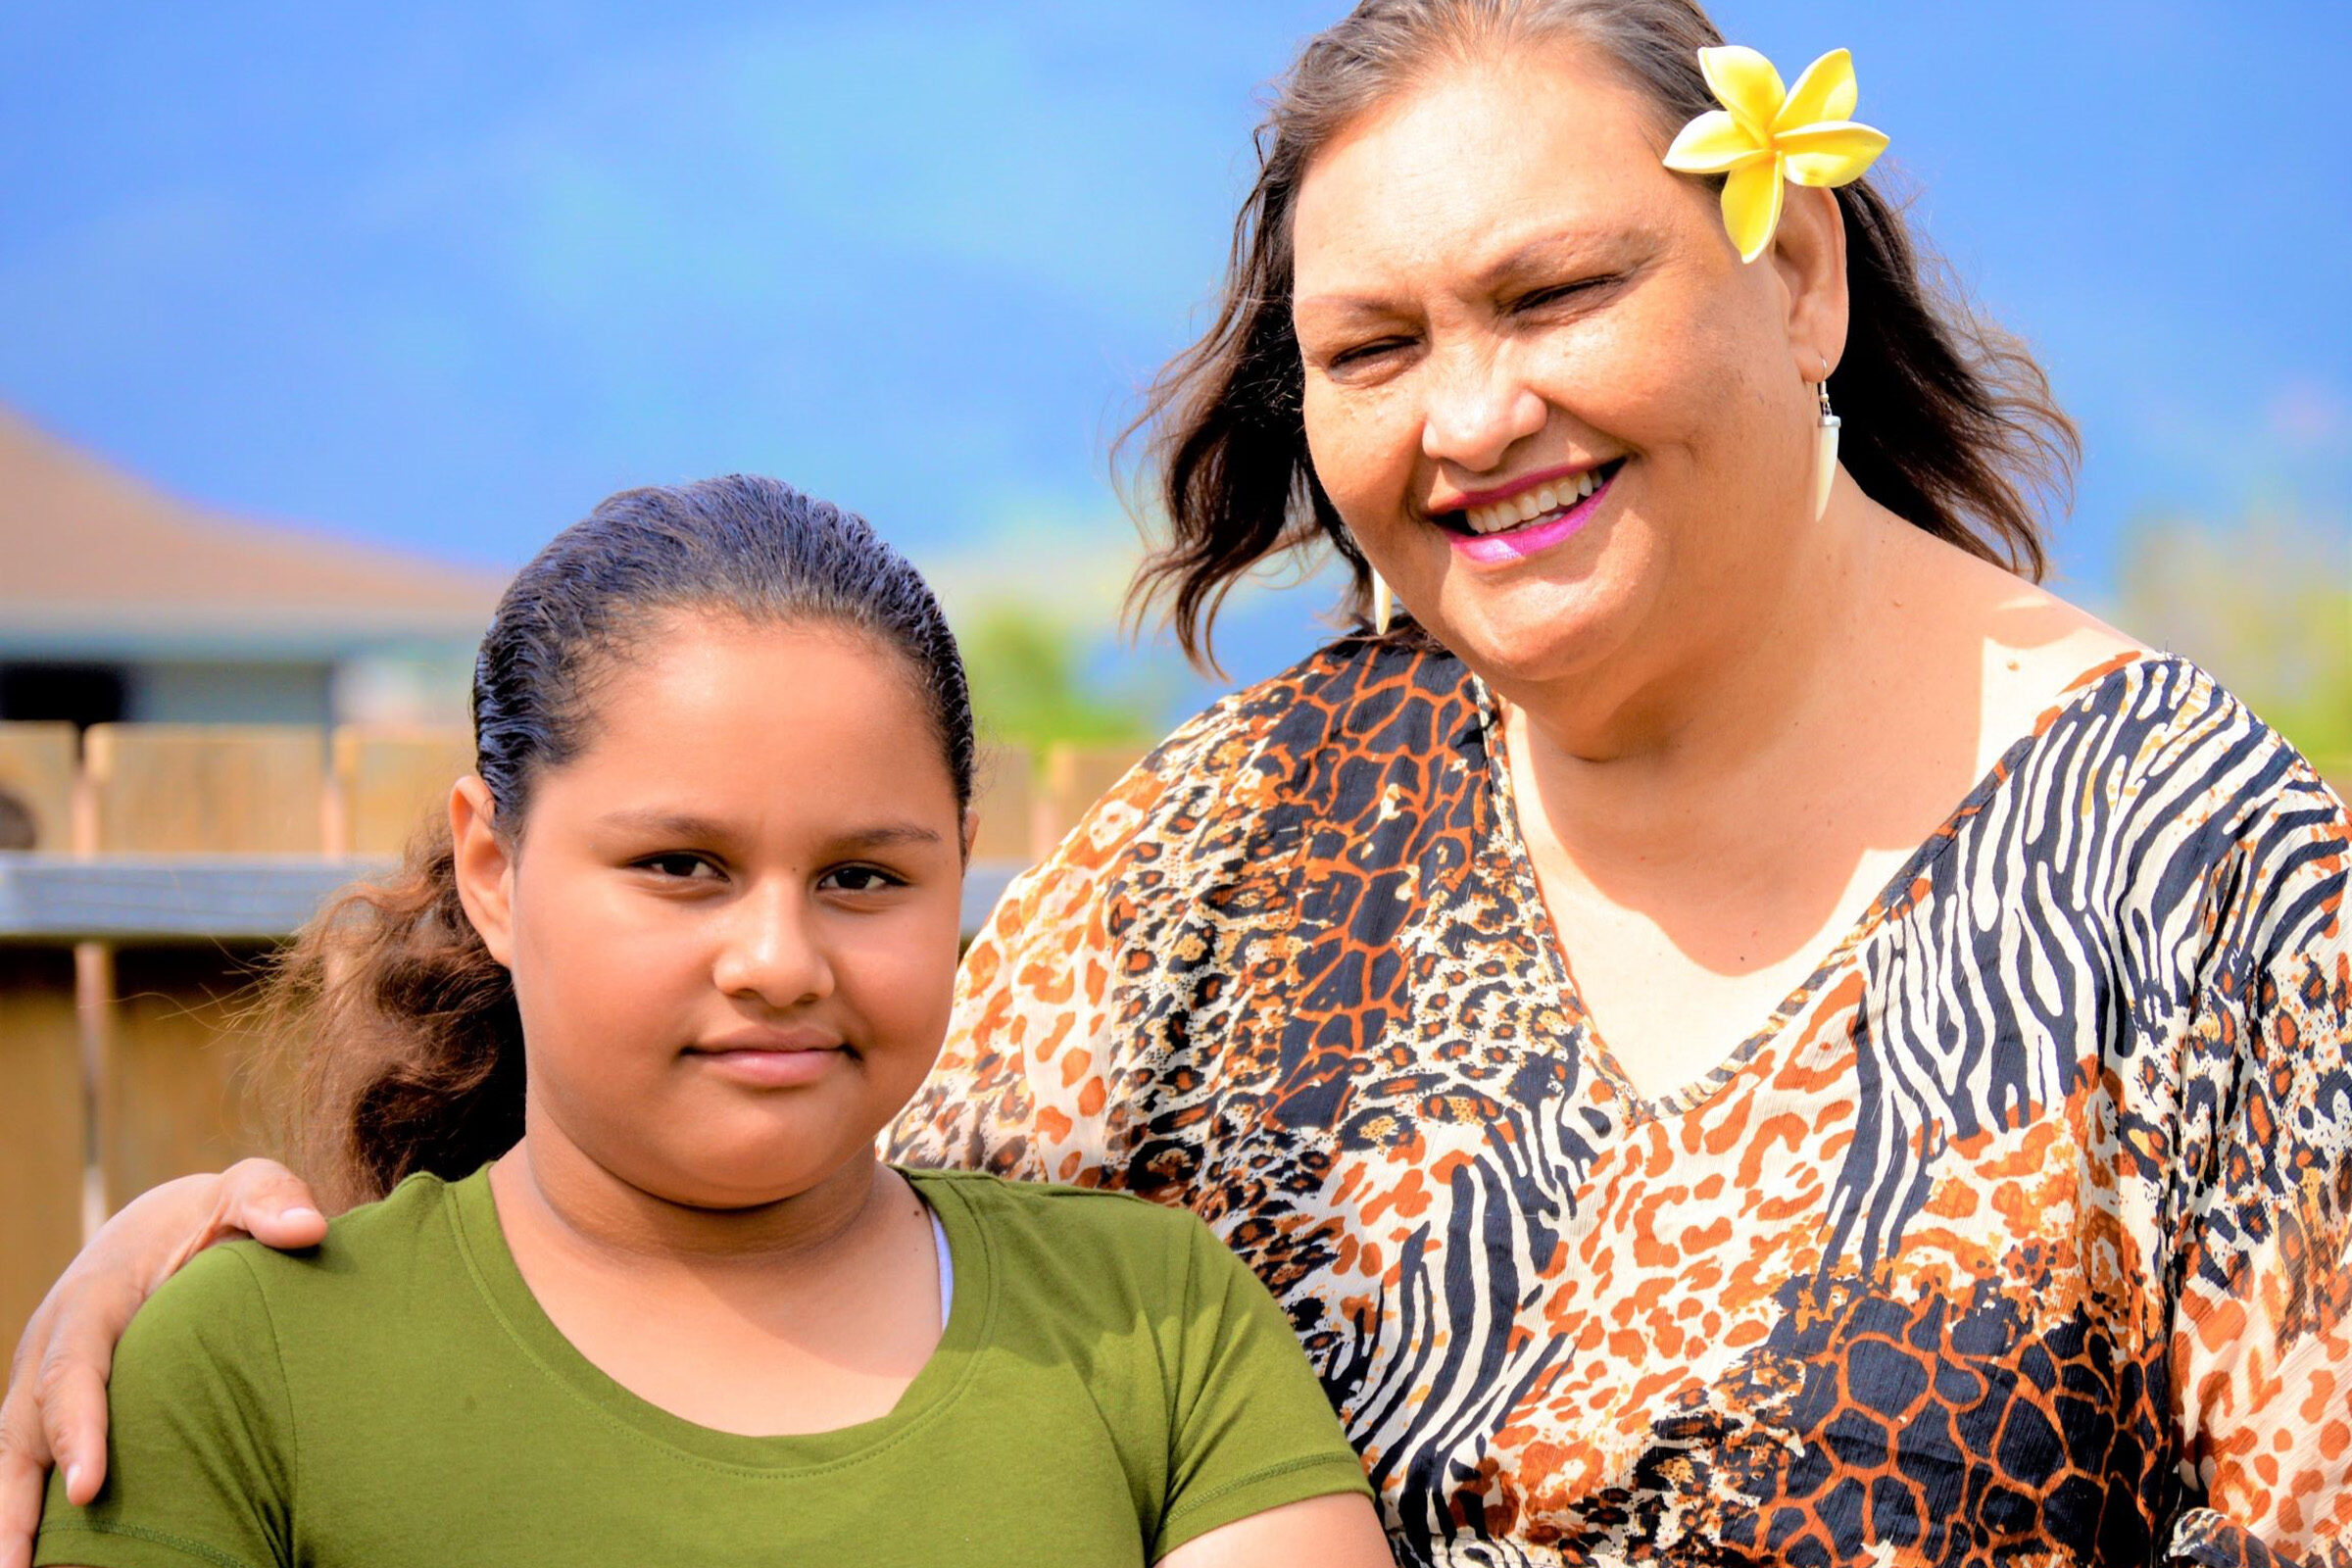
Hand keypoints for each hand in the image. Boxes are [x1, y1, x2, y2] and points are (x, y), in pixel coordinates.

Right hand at [0, 1160, 324, 1567]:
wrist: (168, 1224)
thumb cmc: (216, 1215)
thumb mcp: (245, 1193)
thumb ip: (271, 1202)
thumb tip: (309, 1227)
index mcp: (94, 1297)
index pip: (73, 1367)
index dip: (77, 1427)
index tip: (89, 1488)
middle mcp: (53, 1342)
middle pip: (26, 1426)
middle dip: (24, 1497)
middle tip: (30, 1566)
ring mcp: (44, 1379)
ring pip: (13, 1455)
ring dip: (10, 1519)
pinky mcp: (52, 1406)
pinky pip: (26, 1461)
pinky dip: (22, 1510)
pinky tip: (37, 1564)